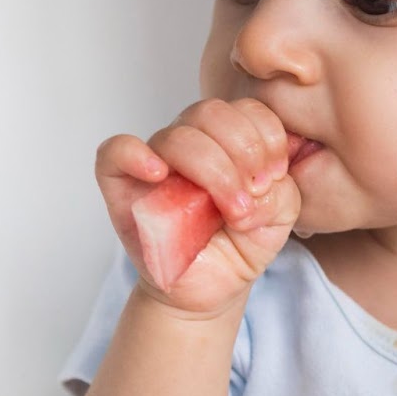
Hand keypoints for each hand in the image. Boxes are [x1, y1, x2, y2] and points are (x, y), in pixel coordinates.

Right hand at [95, 98, 299, 315]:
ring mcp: (155, 161)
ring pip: (177, 137)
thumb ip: (282, 190)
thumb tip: (257, 183)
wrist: (214, 286)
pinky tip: (158, 174)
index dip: (266, 136)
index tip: (275, 175)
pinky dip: (134, 154)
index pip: (244, 109)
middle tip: (251, 196)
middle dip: (242, 152)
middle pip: (210, 115)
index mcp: (227, 138)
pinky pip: (114, 153)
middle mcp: (191, 143)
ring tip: (232, 211)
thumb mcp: (280, 215)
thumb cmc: (243, 242)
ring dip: (214, 171)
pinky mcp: (122, 186)